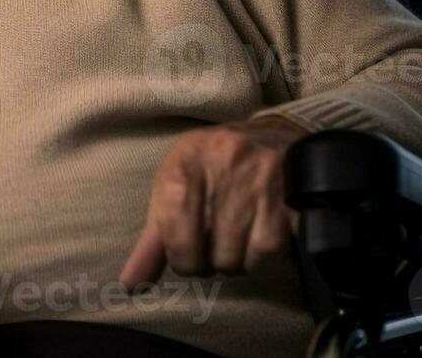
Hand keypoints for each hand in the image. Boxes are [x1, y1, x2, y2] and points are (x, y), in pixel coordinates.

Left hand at [120, 115, 311, 287]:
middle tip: (213, 243)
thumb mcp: (171, 191)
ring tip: (236, 237)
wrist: (265, 136)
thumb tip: (130, 285)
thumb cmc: (206, 170)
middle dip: (210, 261)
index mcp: (184, 168)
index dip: (182, 259)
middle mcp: (222, 171)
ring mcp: (260, 183)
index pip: (178, 243)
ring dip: (237, 261)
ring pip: (240, 261)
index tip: (187, 252)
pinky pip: (271, 253)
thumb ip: (151, 242)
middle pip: (210, 258)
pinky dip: (262, 256)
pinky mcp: (291, 199)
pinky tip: (257, 236)